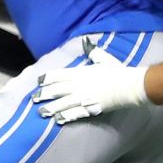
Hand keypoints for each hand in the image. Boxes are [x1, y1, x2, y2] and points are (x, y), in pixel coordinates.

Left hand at [33, 40, 149, 122]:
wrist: (128, 85)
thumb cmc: (117, 71)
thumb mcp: (104, 59)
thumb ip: (93, 52)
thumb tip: (86, 43)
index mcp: (80, 72)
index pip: (58, 75)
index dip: (47, 78)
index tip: (39, 81)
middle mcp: (78, 85)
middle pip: (56, 90)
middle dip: (44, 94)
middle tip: (34, 98)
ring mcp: (82, 97)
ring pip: (62, 103)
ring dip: (50, 108)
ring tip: (41, 112)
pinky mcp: (89, 109)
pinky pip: (74, 113)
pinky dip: (65, 117)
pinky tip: (57, 120)